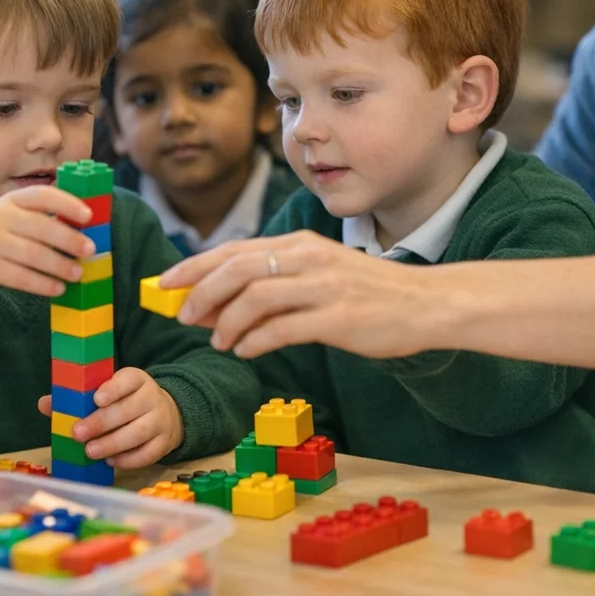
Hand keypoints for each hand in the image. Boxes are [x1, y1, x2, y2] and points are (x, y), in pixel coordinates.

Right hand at [0, 186, 94, 295]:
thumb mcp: (11, 213)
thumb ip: (40, 215)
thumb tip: (83, 226)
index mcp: (12, 200)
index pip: (42, 195)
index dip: (66, 203)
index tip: (88, 215)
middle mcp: (1, 218)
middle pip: (41, 227)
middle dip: (69, 239)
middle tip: (90, 250)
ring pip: (33, 255)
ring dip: (60, 266)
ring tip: (78, 273)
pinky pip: (21, 277)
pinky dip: (42, 284)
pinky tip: (58, 288)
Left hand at [37, 367, 182, 467]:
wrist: (164, 414)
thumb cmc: (125, 403)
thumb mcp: (107, 393)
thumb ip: (77, 398)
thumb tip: (44, 404)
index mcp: (136, 379)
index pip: (128, 379)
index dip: (114, 388)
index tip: (96, 398)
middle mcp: (152, 397)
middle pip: (129, 409)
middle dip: (102, 422)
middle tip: (79, 433)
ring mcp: (161, 421)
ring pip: (139, 432)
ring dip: (113, 443)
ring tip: (90, 451)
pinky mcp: (165, 443)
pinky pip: (148, 454)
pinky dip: (128, 459)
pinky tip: (110, 461)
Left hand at [160, 231, 442, 358]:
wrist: (428, 303)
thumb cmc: (371, 294)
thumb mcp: (322, 272)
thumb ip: (278, 281)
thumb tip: (222, 302)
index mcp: (301, 245)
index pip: (235, 249)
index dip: (195, 265)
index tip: (166, 282)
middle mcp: (309, 259)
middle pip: (238, 268)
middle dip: (201, 292)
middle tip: (182, 316)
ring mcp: (324, 287)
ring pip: (255, 297)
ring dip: (227, 321)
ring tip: (218, 340)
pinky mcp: (339, 317)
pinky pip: (283, 328)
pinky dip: (257, 340)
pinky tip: (247, 350)